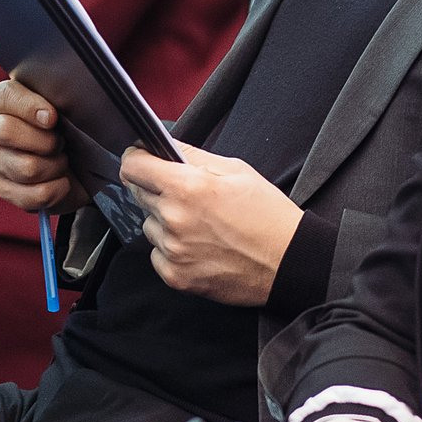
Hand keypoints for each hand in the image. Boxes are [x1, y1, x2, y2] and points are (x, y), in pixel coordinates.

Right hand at [0, 80, 71, 211]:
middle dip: (45, 140)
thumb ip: (58, 97)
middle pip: (6, 132)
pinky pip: (34, 194)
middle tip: (61, 142)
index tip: (53, 118)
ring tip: (63, 160)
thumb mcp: (66, 106)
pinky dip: (57, 189)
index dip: (30, 107)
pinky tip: (62, 181)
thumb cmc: (68, 126)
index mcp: (4, 100)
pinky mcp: (5, 189)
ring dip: (56, 166)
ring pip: (27, 168)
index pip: (5, 97)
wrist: (79, 162)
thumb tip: (51, 115)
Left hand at [120, 144, 302, 307]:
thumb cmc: (267, 215)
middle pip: (138, 194)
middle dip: (156, 189)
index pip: (133, 166)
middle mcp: (174, 219)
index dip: (137, 159)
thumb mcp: (236, 170)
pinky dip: (171, 249)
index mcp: (187, 187)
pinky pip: (157, 254)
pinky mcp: (176, 276)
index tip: (143, 159)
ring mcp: (173, 251)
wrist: (289, 263)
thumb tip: (163, 145)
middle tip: (186, 195)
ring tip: (200, 224)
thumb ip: (193, 157)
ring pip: (149, 225)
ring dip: (164, 221)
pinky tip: (200, 246)